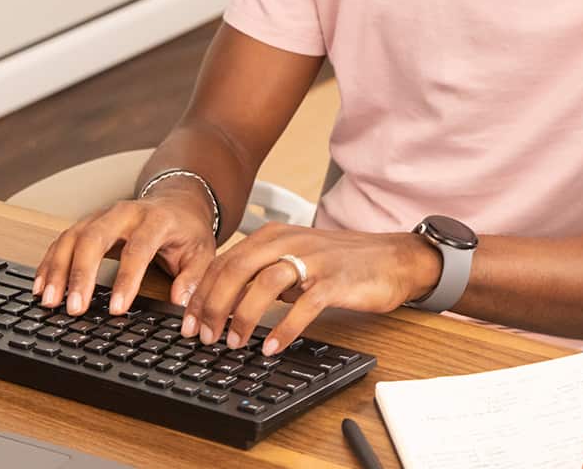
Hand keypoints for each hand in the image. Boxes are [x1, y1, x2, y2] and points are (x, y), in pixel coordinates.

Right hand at [32, 189, 216, 316]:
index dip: (126, 280)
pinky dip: (50, 263)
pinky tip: (41, 286)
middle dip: (81, 274)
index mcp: (156, 220)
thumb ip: (194, 277)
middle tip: (73, 307)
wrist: (178, 201)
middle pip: (94, 237)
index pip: (137, 249)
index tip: (116, 308)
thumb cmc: (187, 230)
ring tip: (49, 301)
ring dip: (58, 269)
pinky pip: (63, 240)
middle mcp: (124, 213)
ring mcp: (102, 215)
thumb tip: (180, 301)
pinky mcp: (87, 223)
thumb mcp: (203, 252)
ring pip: (72, 237)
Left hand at [182, 222, 442, 356]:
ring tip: (234, 344)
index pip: (225, 261)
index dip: (202, 293)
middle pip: (237, 269)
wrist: (393, 258)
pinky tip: (271, 347)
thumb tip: (226, 302)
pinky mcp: (336, 281)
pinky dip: (283, 327)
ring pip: (265, 284)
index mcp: (273, 236)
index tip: (189, 322)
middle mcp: (289, 242)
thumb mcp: (295, 260)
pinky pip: (304, 305)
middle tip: (204, 336)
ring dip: (243, 316)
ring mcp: (313, 260)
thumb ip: (263, 273)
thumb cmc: (342, 263)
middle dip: (214, 305)